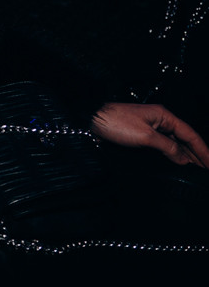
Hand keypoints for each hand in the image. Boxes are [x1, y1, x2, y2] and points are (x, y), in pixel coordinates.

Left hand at [91, 102, 208, 166]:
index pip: (191, 134)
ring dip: (186, 155)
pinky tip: (177, 162)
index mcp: (164, 116)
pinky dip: (172, 154)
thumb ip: (168, 147)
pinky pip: (163, 145)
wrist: (90, 119)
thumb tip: (183, 158)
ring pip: (174, 142)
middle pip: (185, 138)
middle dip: (197, 154)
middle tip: (207, 170)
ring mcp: (151, 127)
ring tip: (198, 169)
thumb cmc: (115, 122)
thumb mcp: (146, 136)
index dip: (203, 150)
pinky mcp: (141, 134)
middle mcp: (160, 120)